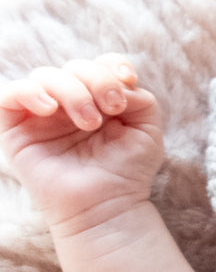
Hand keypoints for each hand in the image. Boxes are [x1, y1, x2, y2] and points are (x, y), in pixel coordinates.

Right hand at [0, 55, 162, 232]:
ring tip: (90, 123)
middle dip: (98, 81)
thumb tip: (120, 82)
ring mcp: (42, 115)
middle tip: (112, 109)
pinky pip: (10, 94)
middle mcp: (69, 104)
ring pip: (46, 76)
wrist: (106, 206)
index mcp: (99, 100)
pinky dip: (30, 92)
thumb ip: (141, 98)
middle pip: (76, 67)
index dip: (112, 65)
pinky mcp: (16, 130)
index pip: (99, 64)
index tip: (128, 80)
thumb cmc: (127, 171)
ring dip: (73, 91)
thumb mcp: (147, 130)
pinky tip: (50, 109)